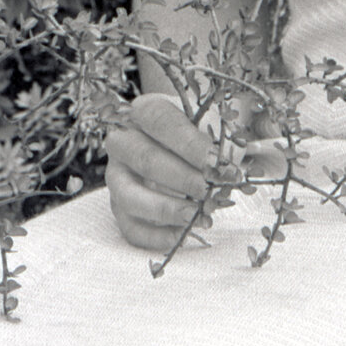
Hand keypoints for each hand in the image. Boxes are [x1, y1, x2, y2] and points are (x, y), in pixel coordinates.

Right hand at [104, 92, 223, 249]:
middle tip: (210, 191)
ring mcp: (116, 176)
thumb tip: (229, 167)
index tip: (217, 161)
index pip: (162, 122)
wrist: (176, 141)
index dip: (190, 144)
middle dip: (183, 179)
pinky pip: (130, 226)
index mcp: (144, 110)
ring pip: (130, 196)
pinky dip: (157, 235)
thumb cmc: (197, 128)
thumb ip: (221, 140)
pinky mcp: (118, 206)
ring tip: (198, 215)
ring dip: (167, 208)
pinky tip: (184, 234)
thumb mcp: (211, 122)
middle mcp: (122, 141)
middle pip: (146, 159)